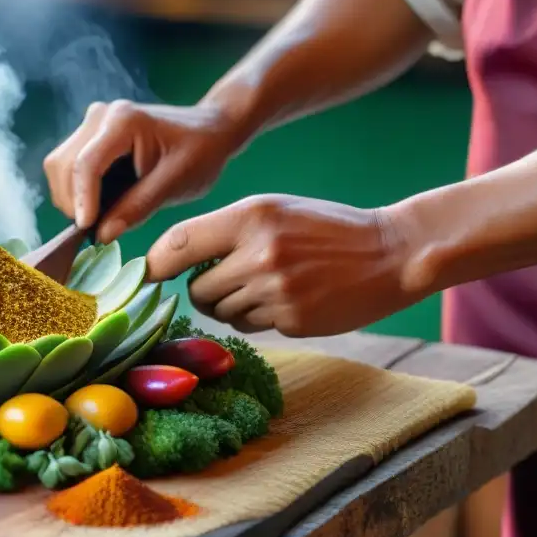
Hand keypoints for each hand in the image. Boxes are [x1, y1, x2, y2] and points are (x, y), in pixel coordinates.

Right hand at [43, 97, 253, 243]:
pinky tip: (99, 206)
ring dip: (71, 198)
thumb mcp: (175, 183)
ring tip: (99, 219)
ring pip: (58, 166)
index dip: (83, 201)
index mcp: (123, 121)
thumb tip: (101, 235)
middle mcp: (99, 116)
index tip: (87, 230)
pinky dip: (76, 191)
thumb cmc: (201, 153)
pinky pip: (67, 166)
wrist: (210, 130)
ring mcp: (91, 123)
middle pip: (63, 165)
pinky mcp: (89, 135)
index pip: (86, 164)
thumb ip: (138, 207)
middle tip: (96, 230)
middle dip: (73, 202)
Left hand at [146, 195, 419, 336]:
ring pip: (220, 311)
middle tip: (229, 277)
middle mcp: (259, 253)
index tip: (147, 274)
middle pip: (196, 289)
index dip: (156, 263)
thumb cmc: (321, 228)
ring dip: (229, 304)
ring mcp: (276, 290)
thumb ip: (222, 231)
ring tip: (264, 284)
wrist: (389, 253)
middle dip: (202, 289)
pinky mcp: (292, 319)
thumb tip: (166, 261)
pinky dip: (255, 317)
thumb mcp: (272, 210)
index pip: (178, 243)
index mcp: (251, 216)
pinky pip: (247, 325)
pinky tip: (284, 298)